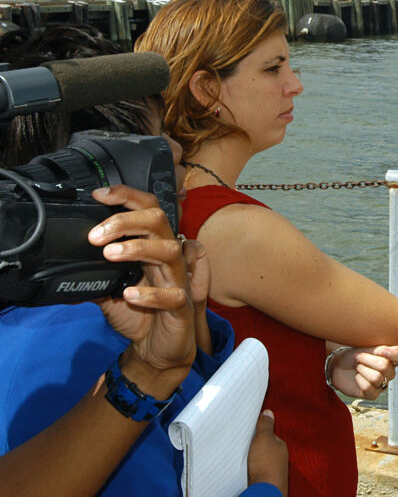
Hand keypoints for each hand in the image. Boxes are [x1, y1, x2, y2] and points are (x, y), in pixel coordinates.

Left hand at [89, 185, 194, 388]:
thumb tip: (67, 265)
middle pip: (159, 221)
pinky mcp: (181, 306)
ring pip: (168, 251)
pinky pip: (172, 295)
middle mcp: (168, 259)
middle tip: (96, 236)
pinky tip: (130, 293)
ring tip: (110, 254)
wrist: (157, 351)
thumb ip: (95, 275)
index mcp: (153, 249)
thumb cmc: (140, 316)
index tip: (99, 195)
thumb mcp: (109, 292)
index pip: (147, 211)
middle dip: (126, 221)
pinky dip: (151, 293)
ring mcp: (178, 280)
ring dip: (138, 248)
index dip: (127, 197)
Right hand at [247, 410, 287, 494]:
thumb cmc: (266, 464)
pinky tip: (246, 469)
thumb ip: (265, 425)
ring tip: (243, 457)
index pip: (270, 435)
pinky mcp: (266, 480)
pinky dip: (252, 469)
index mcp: (281, 445)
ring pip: (261, 460)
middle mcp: (280, 458)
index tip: (249, 431)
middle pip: (265, 448)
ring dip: (253, 459)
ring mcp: (274, 469)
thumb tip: (268, 412)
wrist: (266, 489)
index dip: (259, 433)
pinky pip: (257, 471)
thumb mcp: (263, 438)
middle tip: (244, 444)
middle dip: (255, 447)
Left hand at [328, 345, 397, 398]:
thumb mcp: (366, 349)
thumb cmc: (353, 356)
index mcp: (391, 360)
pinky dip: (359, 380)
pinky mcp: (372, 395)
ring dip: (362, 370)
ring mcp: (381, 385)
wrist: (337, 365)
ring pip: (376, 378)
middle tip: (358, 358)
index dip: (394, 356)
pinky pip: (368, 388)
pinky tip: (357, 377)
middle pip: (385, 367)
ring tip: (357, 367)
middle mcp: (389, 374)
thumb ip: (382, 349)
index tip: (380, 351)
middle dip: (368, 360)